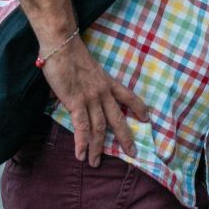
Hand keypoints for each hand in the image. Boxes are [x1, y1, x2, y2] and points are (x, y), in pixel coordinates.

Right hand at [41, 37, 148, 165]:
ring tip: (96, 163)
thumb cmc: (70, 54)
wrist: (61, 45)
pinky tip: (82, 154)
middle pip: (118, 119)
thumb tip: (70, 95)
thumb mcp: (86, 70)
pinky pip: (82, 126)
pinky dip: (82, 142)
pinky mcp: (75, 102)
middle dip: (126, 138)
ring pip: (99, 128)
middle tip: (133, 153)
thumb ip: (84, 85)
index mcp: (108, 82)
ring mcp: (91, 98)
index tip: (147, 119)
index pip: (129, 97)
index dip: (139, 108)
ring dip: (98, 148)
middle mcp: (103, 92)